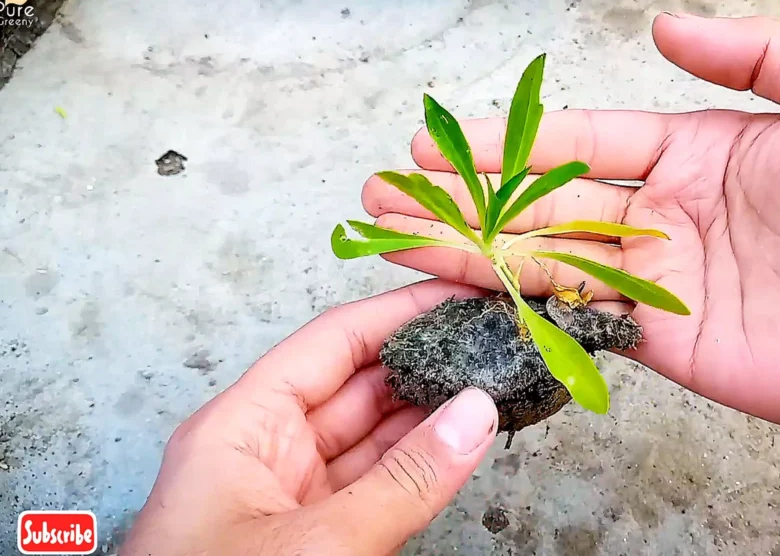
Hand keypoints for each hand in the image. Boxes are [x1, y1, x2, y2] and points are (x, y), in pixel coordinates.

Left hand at [121, 280, 498, 554]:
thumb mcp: (318, 545)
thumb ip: (405, 481)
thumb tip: (476, 416)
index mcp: (240, 428)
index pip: (331, 344)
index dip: (397, 312)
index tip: (459, 296)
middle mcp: (265, 453)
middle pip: (356, 386)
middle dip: (424, 361)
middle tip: (490, 341)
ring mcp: (293, 500)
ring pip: (374, 440)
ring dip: (431, 416)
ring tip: (492, 384)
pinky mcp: (318, 540)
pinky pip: (378, 488)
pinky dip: (422, 468)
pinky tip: (463, 445)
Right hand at [361, 14, 779, 472]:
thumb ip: (754, 53)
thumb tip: (665, 27)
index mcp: (695, 150)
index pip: (579, 139)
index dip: (506, 140)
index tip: (440, 141)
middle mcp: (665, 214)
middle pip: (541, 201)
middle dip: (460, 198)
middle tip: (387, 194)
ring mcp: (660, 281)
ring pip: (543, 259)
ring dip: (465, 250)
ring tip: (393, 239)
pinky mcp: (666, 342)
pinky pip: (577, 319)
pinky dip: (517, 307)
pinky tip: (459, 296)